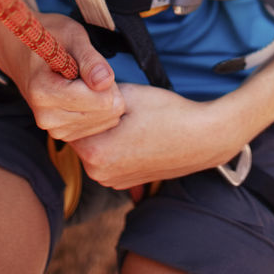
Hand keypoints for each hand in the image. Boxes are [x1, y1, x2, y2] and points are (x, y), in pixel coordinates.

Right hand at [0, 12, 125, 140]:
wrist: (23, 52)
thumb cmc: (51, 38)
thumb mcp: (72, 36)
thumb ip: (90, 59)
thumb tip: (105, 82)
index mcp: (44, 92)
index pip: (100, 101)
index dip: (106, 79)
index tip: (93, 64)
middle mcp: (46, 116)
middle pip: (105, 112)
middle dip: (107, 89)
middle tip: (90, 70)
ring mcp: (52, 128)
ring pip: (104, 121)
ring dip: (102, 99)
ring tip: (84, 79)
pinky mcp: (61, 133)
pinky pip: (97, 127)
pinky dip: (98, 110)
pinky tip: (84, 92)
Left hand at [72, 84, 243, 189]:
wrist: (204, 139)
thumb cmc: (168, 114)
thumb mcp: (128, 94)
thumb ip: (96, 96)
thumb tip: (78, 90)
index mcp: (96, 153)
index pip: (69, 122)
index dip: (81, 102)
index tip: (95, 90)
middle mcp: (99, 174)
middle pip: (80, 137)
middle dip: (90, 118)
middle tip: (114, 100)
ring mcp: (113, 182)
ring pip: (95, 147)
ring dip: (103, 131)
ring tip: (127, 115)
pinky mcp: (126, 183)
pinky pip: (109, 158)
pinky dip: (115, 143)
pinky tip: (135, 130)